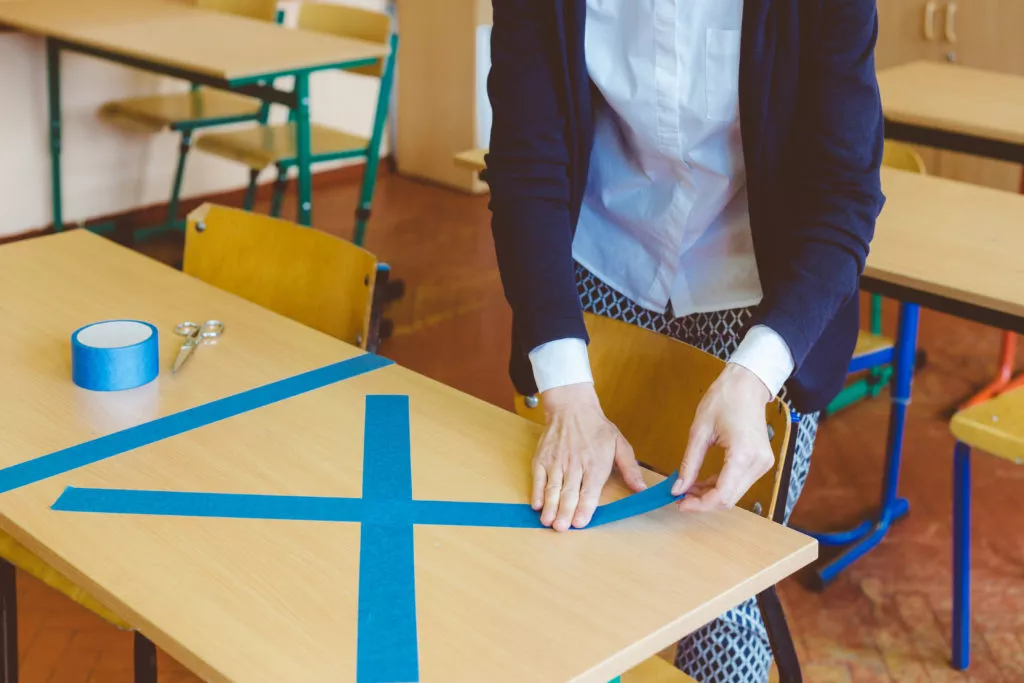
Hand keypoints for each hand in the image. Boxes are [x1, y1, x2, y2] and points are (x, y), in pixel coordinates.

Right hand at [532, 383, 646, 530]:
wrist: (572, 407)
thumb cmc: (597, 428)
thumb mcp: (620, 444)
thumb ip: (630, 468)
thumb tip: (642, 489)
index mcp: (595, 463)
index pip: (589, 490)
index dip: (584, 508)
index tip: (580, 523)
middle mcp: (575, 464)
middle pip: (569, 492)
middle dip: (565, 512)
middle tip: (562, 528)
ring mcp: (556, 461)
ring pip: (552, 487)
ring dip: (550, 506)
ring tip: (548, 522)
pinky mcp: (542, 458)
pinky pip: (538, 478)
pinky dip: (536, 492)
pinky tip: (536, 505)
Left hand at [671, 363, 773, 511]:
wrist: (746, 385)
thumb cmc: (723, 400)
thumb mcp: (699, 431)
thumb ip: (689, 463)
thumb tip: (678, 488)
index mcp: (743, 454)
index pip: (722, 494)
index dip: (700, 504)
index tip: (680, 503)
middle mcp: (758, 463)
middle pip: (729, 499)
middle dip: (703, 502)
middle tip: (680, 497)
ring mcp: (763, 464)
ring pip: (734, 494)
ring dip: (710, 495)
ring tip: (688, 488)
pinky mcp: (761, 462)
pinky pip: (739, 483)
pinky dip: (720, 486)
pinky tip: (702, 482)